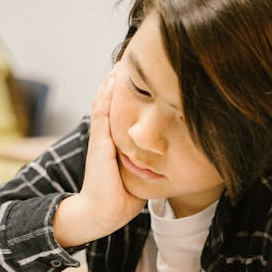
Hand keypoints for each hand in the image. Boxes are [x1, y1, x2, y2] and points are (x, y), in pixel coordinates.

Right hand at [52, 68, 145, 247]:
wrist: (105, 212)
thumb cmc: (123, 197)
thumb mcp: (140, 172)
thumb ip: (150, 159)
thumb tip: (171, 153)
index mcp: (114, 141)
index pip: (120, 110)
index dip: (128, 92)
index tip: (142, 74)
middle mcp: (105, 136)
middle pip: (110, 100)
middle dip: (119, 81)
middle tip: (131, 59)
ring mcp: (100, 138)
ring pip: (104, 101)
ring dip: (111, 81)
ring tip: (121, 61)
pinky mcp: (99, 143)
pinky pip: (102, 113)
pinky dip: (107, 95)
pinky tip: (113, 79)